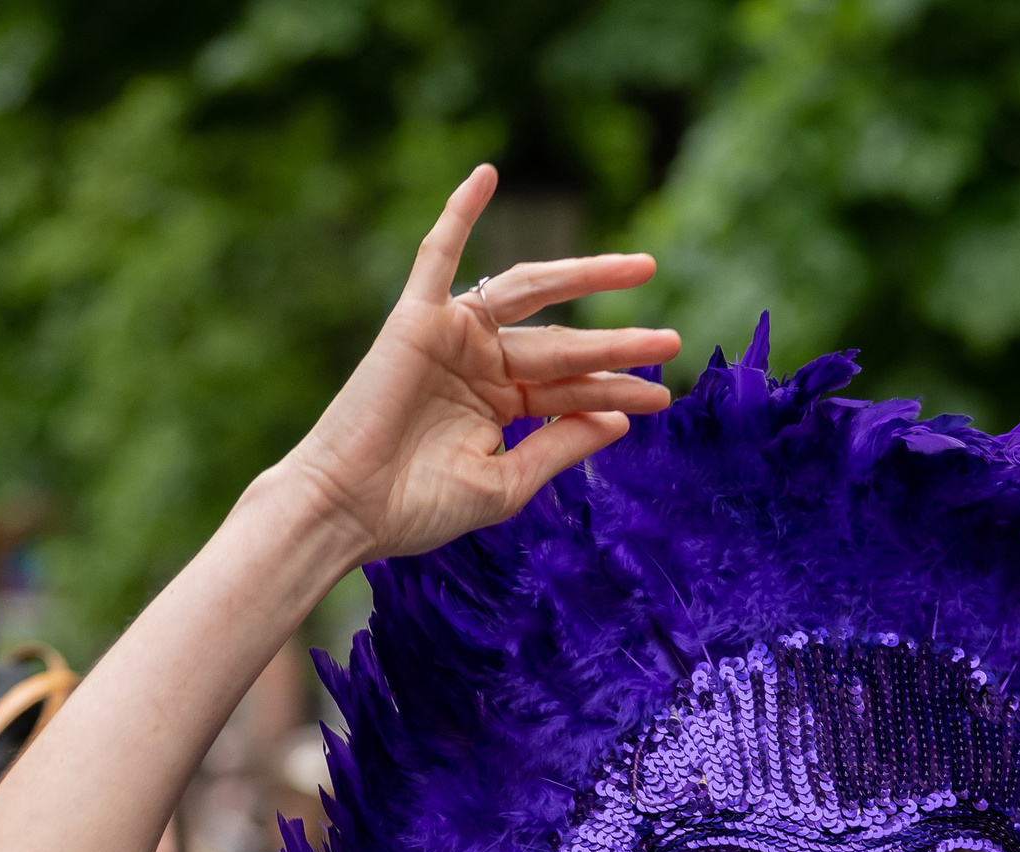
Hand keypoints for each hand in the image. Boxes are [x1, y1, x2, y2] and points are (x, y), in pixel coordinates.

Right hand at [278, 163, 680, 564]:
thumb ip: (559, 446)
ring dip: (583, 275)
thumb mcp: (507, 484)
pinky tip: (487, 174)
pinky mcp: (415, 319)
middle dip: (617, 343)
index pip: (573, 390)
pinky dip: (459, 213)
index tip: (662, 399)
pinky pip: (438, 255)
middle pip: (563, 345)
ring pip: (527, 295)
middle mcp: (482, 365)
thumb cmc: (419, 508)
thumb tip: (616, 419)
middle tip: (670, 340)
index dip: (618, 391)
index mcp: (503, 406)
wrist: (349, 509)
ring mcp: (452, 337)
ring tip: (641, 267)